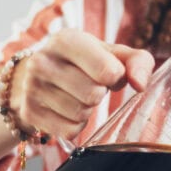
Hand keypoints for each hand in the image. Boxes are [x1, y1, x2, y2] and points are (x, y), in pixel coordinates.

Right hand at [11, 30, 154, 140]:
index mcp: (66, 40)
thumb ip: (137, 62)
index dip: (116, 77)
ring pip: (80, 114)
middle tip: (90, 85)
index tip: (108, 73)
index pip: (107, 70)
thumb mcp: (110, 53)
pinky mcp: (30, 113)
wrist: (35, 75)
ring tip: (76, 96)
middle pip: (93, 95)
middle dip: (99, 94)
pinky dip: (75, 125)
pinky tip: (66, 110)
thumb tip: (140, 85)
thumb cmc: (83, 62)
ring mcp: (32, 88)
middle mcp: (43, 61)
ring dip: (87, 110)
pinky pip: (69, 130)